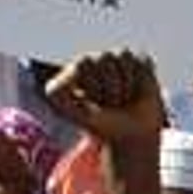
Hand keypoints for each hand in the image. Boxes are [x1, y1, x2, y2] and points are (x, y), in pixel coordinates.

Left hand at [46, 50, 163, 145]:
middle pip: (105, 57)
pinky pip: (141, 61)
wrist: (132, 136)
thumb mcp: (80, 116)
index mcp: (75, 73)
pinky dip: (141, 80)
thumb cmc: (105, 127)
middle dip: (112, 88)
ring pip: (123, 57)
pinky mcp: (137, 61)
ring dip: (126, 86)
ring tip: (123, 98)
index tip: (93, 105)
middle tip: (111, 104)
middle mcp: (94, 62)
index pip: (85, 62)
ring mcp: (115, 60)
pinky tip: (136, 91)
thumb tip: (50, 84)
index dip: (94, 86)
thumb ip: (62, 100)